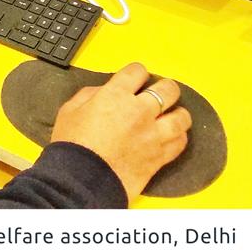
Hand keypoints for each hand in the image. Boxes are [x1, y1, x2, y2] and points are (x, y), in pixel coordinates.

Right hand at [50, 62, 191, 202]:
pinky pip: (180, 143)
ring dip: (178, 113)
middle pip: (168, 90)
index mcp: (115, 95)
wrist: (80, 179)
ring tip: (172, 114)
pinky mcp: (159, 156)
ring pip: (182, 117)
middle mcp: (139, 111)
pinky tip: (171, 136)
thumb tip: (103, 91)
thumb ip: (89, 95)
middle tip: (161, 92)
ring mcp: (153, 134)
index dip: (137, 72)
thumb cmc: (72, 145)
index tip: (136, 76)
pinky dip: (179, 137)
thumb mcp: (69, 110)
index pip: (137, 71)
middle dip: (166, 88)